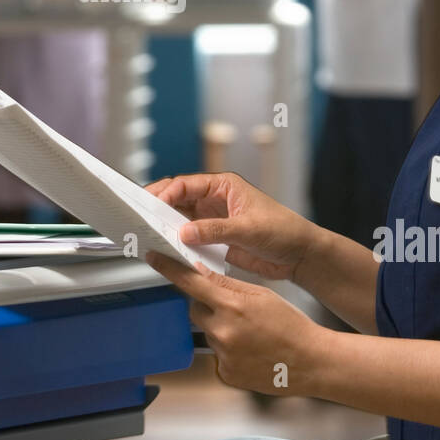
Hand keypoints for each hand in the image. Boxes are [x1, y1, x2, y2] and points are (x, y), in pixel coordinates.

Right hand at [144, 171, 315, 280]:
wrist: (299, 255)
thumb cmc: (284, 232)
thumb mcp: (248, 229)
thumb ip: (215, 230)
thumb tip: (184, 232)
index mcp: (224, 186)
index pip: (186, 184)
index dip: (166, 192)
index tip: (151, 205)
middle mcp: (215, 200)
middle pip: (178, 200)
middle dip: (159, 207)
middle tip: (140, 217)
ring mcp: (214, 220)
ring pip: (181, 219)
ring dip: (167, 226)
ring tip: (149, 234)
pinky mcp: (215, 239)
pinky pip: (190, 238)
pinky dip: (178, 242)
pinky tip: (168, 249)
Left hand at [145, 253, 328, 396]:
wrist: (311, 361)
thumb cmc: (292, 326)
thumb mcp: (261, 295)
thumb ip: (227, 285)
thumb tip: (200, 273)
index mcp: (231, 306)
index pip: (190, 282)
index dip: (169, 269)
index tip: (153, 258)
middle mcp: (222, 331)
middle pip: (196, 309)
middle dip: (208, 305)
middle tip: (234, 309)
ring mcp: (222, 355)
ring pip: (207, 332)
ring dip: (220, 329)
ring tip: (249, 333)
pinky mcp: (225, 373)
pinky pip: (216, 354)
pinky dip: (227, 350)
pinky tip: (249, 350)